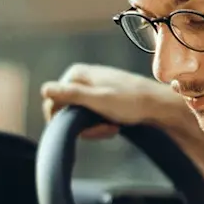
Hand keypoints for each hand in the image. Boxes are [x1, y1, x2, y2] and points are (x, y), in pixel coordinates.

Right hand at [39, 64, 183, 139]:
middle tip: (104, 129)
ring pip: (80, 116)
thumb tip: (44, 90)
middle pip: (67, 111)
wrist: (159, 106)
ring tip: (112, 127)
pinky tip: (115, 126)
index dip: (65, 121)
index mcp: (76, 74)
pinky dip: (102, 125)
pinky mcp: (103, 99)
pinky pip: (92, 116)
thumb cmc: (131, 102)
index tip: (84, 130)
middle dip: (83, 126)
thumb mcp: (98, 99)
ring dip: (94, 128)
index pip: (52, 102)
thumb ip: (71, 95)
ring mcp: (93, 88)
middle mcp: (82, 78)